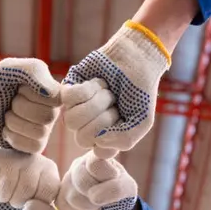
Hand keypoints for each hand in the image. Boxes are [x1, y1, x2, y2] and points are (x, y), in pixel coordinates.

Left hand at [0, 58, 60, 152]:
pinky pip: (34, 147)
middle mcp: (51, 111)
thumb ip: (34, 71)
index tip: (19, 88)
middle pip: (47, 116)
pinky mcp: (33, 146)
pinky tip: (6, 130)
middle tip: (10, 103)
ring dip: (14, 122)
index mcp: (50, 92)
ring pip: (39, 132)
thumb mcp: (11, 68)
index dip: (33, 94)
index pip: (55, 98)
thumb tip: (54, 93)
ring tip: (6, 116)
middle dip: (20, 108)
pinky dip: (14, 138)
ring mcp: (43, 130)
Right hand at [0, 148, 60, 209]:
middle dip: (16, 202)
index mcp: (49, 170)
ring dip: (1, 198)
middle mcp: (33, 157)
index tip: (30, 201)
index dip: (35, 204)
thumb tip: (30, 208)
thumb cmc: (17, 205)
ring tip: (1, 191)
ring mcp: (11, 155)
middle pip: (27, 188)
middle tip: (12, 196)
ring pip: (6, 187)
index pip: (49, 192)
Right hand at [55, 151, 137, 209]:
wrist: (112, 202)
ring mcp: (67, 179)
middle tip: (106, 196)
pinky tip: (88, 207)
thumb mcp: (127, 186)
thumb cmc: (120, 189)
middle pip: (82, 181)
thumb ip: (116, 188)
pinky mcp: (60, 195)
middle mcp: (79, 164)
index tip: (115, 177)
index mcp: (97, 156)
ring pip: (74, 197)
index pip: (96, 164)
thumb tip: (94, 197)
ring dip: (90, 206)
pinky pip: (65, 207)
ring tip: (98, 204)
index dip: (106, 176)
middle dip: (97, 195)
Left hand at [62, 21, 170, 156]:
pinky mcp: (68, 89)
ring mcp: (77, 109)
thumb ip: (125, 140)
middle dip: (103, 118)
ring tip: (107, 92)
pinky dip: (88, 90)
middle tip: (116, 103)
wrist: (136, 58)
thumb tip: (98, 141)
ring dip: (96, 103)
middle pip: (81, 138)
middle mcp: (88, 126)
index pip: (97, 151)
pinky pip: (68, 99)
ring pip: (72, 120)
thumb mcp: (142, 121)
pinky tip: (98, 83)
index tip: (122, 120)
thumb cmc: (140, 91)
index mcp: (105, 137)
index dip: (110, 136)